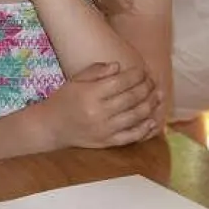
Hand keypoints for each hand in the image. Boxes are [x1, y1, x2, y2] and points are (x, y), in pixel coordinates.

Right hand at [42, 61, 159, 148]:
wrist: (51, 127)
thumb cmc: (64, 99)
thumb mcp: (76, 80)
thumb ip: (97, 71)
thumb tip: (118, 66)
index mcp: (90, 94)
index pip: (121, 82)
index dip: (136, 75)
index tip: (143, 70)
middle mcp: (98, 112)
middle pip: (131, 98)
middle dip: (146, 87)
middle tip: (153, 81)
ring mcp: (103, 130)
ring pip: (135, 116)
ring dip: (150, 105)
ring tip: (158, 96)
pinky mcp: (106, 142)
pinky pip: (130, 137)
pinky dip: (144, 129)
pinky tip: (152, 120)